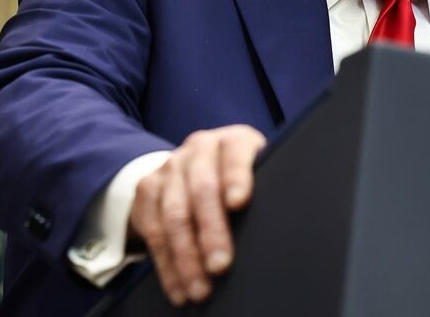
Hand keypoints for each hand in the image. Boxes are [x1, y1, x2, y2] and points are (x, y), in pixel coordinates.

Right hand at [128, 124, 265, 305]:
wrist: (191, 162)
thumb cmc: (236, 176)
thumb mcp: (257, 172)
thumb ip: (264, 190)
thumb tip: (282, 230)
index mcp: (232, 141)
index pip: (235, 155)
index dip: (236, 178)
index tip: (239, 203)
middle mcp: (199, 148)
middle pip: (202, 190)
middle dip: (211, 231)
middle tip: (220, 265)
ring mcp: (170, 167)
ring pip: (174, 214)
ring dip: (186, 257)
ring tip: (200, 288)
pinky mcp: (147, 188)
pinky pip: (153, 230)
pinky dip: (167, 265)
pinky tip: (179, 286)